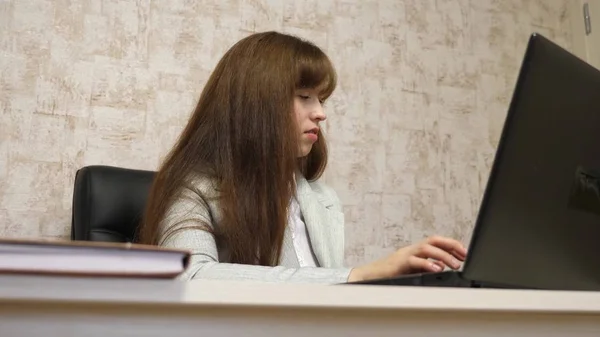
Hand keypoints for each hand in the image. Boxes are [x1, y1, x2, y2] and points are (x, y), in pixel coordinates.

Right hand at [348, 236, 467, 281]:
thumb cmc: (390, 274)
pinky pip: (415, 261)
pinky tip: (437, 269)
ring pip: (427, 248)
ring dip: (443, 255)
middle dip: (451, 246)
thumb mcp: (412, 270)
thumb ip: (426, 267)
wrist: (370, 277)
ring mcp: (405, 254)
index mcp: (416, 250)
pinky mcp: (399, 263)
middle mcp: (411, 249)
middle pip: (434, 240)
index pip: (436, 242)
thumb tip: (442, 266)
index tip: (464, 253)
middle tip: (463, 256)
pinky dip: (427, 264)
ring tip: (454, 265)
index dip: (452, 245)